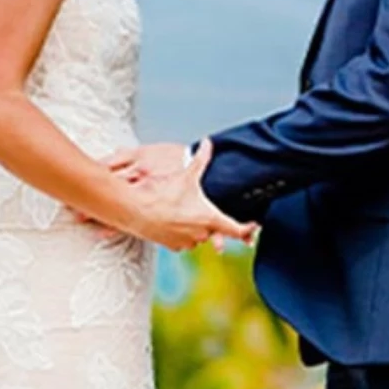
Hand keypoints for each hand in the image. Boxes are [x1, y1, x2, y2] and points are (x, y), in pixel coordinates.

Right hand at [122, 142, 254, 251]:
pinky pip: (183, 240)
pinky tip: (173, 218)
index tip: (253, 224)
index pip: (237, 230)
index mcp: (209, 219)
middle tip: (200, 206)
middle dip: (210, 219)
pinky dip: (182, 231)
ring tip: (183, 210)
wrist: (135, 209)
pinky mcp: (172, 246)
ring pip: (198, 235)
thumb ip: (201, 159)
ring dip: (195, 226)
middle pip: (214, 230)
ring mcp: (186, 242)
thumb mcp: (185, 175)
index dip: (248, 228)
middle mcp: (200, 234)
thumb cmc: (161, 194)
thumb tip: (208, 143)